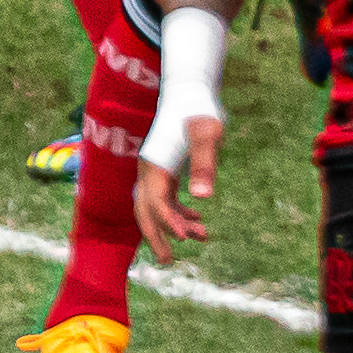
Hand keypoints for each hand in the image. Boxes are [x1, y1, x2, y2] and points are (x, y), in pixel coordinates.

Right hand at [134, 116, 221, 252]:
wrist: (190, 90)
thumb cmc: (199, 109)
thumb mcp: (207, 135)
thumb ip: (203, 165)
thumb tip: (202, 198)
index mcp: (155, 164)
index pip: (155, 201)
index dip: (168, 222)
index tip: (185, 239)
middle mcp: (149, 170)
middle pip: (144, 210)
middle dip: (156, 236)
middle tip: (168, 261)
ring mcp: (155, 170)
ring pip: (155, 207)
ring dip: (173, 226)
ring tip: (202, 238)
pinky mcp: (164, 169)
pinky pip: (165, 199)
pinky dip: (178, 213)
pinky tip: (198, 222)